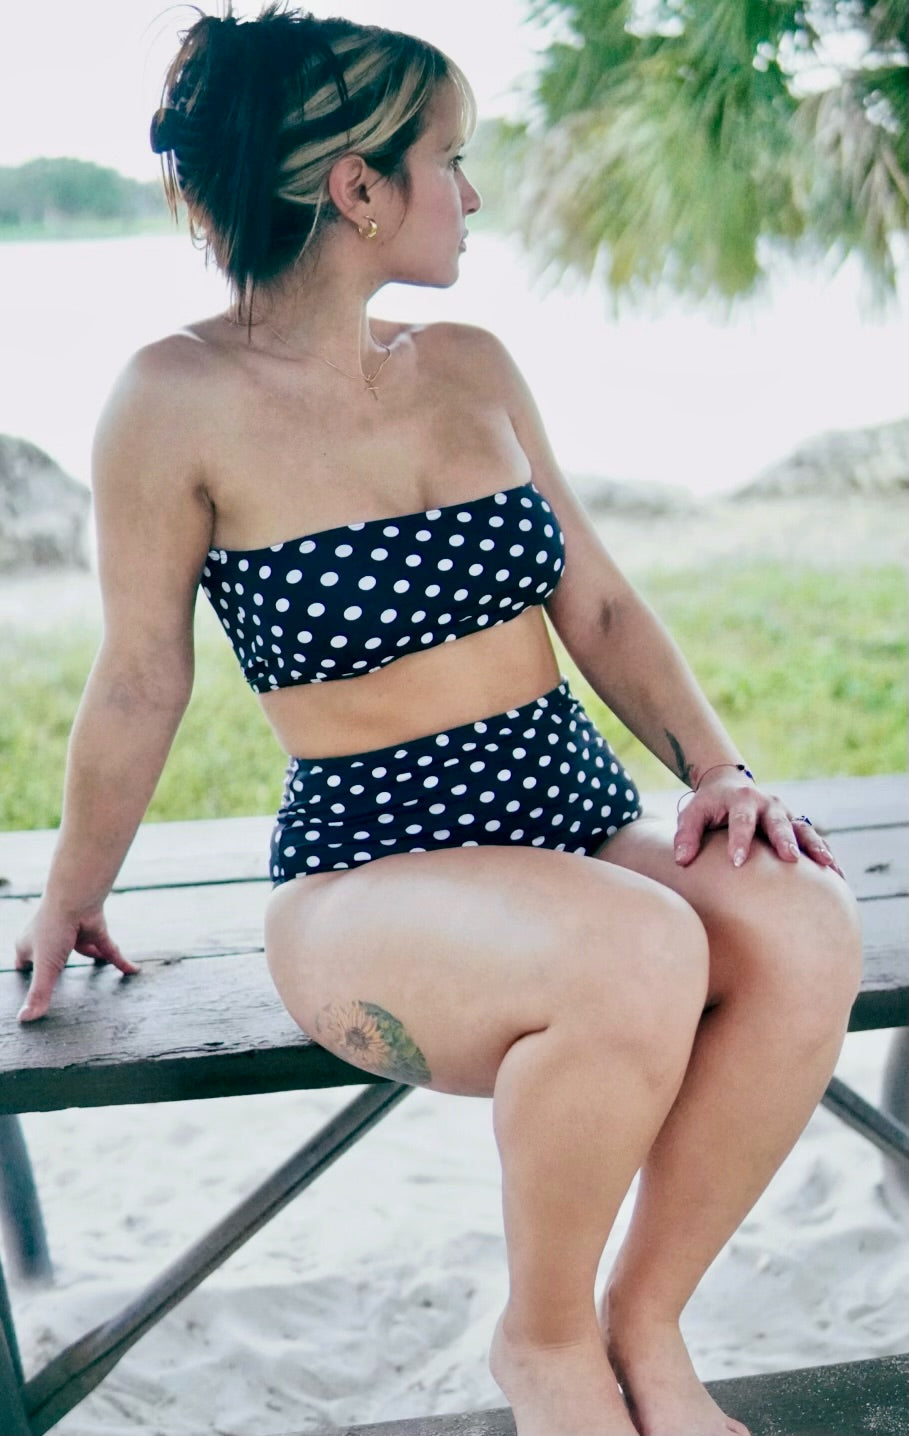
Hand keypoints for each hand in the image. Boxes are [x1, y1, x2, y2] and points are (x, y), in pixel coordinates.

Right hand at [14, 902, 138, 1022]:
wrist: (76, 898)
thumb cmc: (52, 929)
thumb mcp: (45, 968)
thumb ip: (39, 994)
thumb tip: (25, 1020)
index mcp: (29, 946)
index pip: (23, 964)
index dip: (27, 975)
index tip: (30, 986)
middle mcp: (51, 939)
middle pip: (53, 958)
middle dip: (58, 969)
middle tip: (62, 985)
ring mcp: (74, 934)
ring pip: (85, 950)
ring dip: (93, 959)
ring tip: (97, 976)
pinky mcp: (96, 930)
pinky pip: (110, 949)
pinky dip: (121, 961)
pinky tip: (134, 971)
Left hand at [674, 772, 844, 876]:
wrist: (730, 787)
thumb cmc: (709, 806)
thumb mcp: (693, 813)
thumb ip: (686, 834)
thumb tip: (682, 861)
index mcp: (742, 800)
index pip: (741, 820)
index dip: (740, 840)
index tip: (737, 862)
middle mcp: (769, 805)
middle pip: (778, 822)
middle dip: (784, 840)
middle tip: (790, 858)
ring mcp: (786, 815)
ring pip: (804, 829)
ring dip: (815, 846)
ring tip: (827, 865)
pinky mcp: (796, 825)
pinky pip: (815, 840)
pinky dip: (826, 854)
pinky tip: (838, 875)